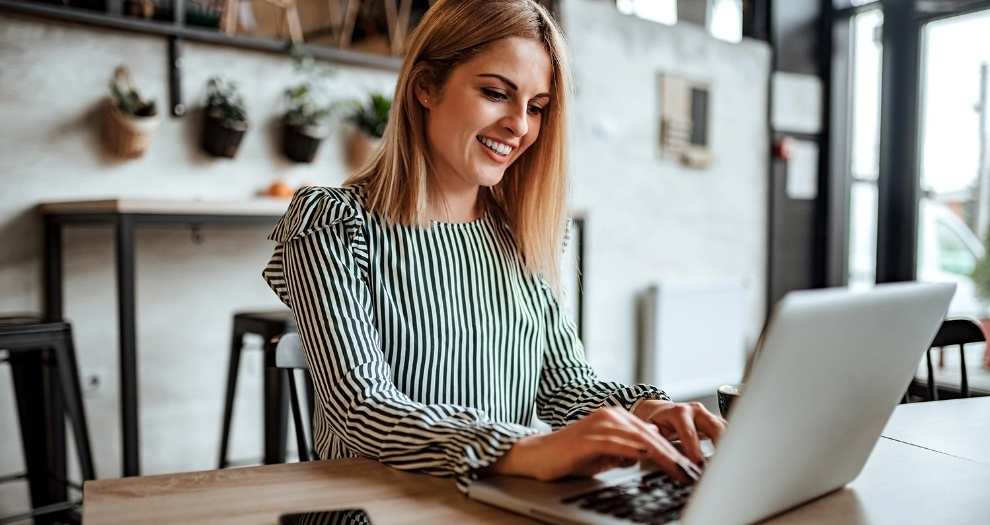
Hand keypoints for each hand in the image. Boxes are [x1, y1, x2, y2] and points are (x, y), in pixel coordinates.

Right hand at [480, 407, 701, 483]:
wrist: (537, 456)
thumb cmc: (569, 457)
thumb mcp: (604, 454)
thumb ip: (624, 451)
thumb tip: (643, 456)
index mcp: (615, 418)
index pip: (652, 434)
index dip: (673, 451)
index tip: (689, 467)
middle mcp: (610, 416)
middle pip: (651, 435)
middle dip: (675, 455)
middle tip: (692, 471)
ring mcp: (600, 425)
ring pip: (640, 439)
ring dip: (663, 456)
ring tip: (680, 470)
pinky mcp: (590, 437)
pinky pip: (620, 444)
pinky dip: (638, 451)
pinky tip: (651, 457)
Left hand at [632, 400, 725, 466]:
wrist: (661, 410)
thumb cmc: (656, 421)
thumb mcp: (650, 427)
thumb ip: (653, 435)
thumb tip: (655, 440)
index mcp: (679, 413)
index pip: (689, 433)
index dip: (695, 450)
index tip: (699, 465)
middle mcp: (696, 411)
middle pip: (714, 427)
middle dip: (720, 445)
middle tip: (722, 464)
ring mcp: (707, 415)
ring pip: (725, 428)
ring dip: (729, 445)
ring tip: (731, 464)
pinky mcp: (715, 422)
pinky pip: (727, 431)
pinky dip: (731, 444)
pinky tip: (733, 457)